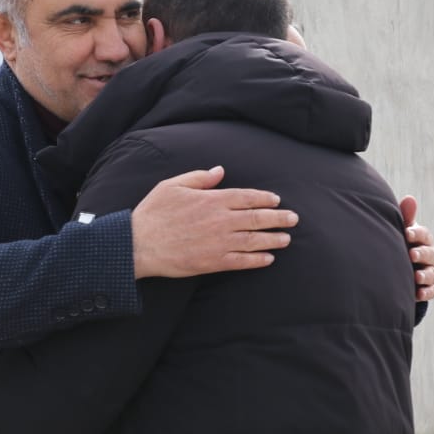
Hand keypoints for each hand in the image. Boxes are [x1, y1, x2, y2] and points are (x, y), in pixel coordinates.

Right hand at [131, 166, 298, 278]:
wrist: (140, 244)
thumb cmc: (154, 213)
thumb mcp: (172, 185)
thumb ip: (199, 178)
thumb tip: (219, 171)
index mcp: (212, 200)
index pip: (248, 197)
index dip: (265, 199)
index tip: (277, 200)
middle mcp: (221, 220)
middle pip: (258, 218)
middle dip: (279, 218)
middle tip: (293, 219)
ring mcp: (219, 243)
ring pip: (255, 240)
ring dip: (273, 239)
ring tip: (286, 239)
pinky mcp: (213, 262)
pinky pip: (242, 261)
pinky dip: (257, 260)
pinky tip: (268, 259)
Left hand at [399, 195, 433, 301]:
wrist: (403, 265)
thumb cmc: (403, 242)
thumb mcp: (404, 231)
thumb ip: (406, 217)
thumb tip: (409, 198)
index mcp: (424, 239)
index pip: (424, 235)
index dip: (416, 234)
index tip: (406, 233)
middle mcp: (431, 255)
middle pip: (429, 254)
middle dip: (421, 254)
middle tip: (411, 255)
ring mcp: (431, 272)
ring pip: (431, 273)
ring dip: (424, 275)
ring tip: (416, 277)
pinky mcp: (429, 287)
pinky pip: (431, 291)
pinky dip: (425, 293)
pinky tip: (417, 294)